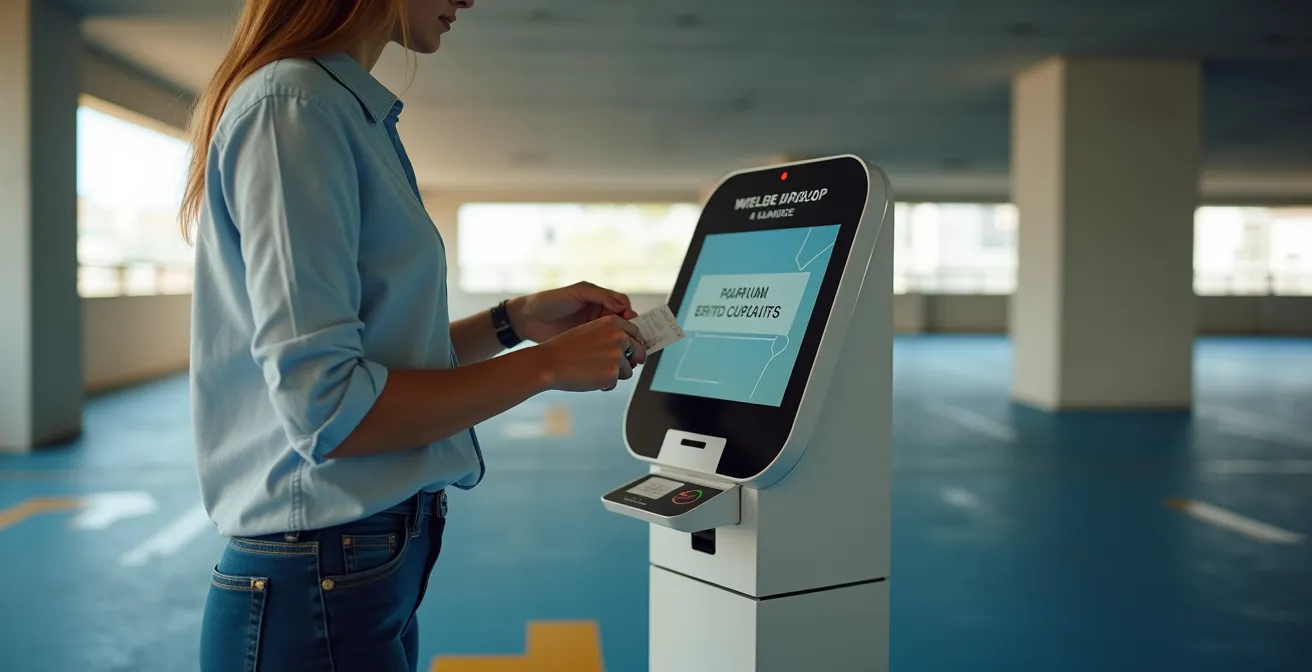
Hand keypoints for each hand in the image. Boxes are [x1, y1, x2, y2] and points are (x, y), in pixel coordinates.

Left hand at [509, 282, 637, 343]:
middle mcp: (599, 315)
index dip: (630, 314)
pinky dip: (611, 353)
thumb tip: (622, 305)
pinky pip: (604, 349)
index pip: (623, 306)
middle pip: (624, 324)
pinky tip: (614, 359)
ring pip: (617, 338)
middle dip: (631, 333)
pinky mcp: (587, 344)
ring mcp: (594, 330)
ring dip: (624, 345)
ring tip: (628, 352)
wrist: (528, 319)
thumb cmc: (550, 301)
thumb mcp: (576, 292)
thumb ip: (600, 295)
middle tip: (635, 341)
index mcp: (600, 300)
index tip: (632, 322)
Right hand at [531, 315, 647, 391]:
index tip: (634, 350)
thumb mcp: (590, 332)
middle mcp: (619, 336)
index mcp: (613, 322)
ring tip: (593, 372)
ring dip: (614, 374)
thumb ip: (610, 335)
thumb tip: (628, 347)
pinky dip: (604, 385)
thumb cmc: (564, 349)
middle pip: (639, 351)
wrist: (549, 363)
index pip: (636, 332)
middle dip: (632, 361)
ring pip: (628, 370)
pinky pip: (615, 383)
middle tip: (618, 367)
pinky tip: (588, 379)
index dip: (636, 343)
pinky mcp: (613, 373)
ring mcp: (617, 355)